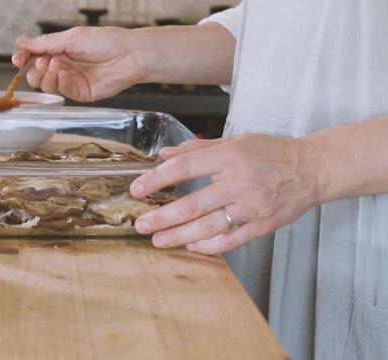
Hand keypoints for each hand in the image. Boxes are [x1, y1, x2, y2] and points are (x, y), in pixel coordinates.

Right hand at [12, 27, 143, 101]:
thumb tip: (21, 41)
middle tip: (41, 61)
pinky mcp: (80, 94)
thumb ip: (45, 43)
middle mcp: (63, 67)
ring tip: (56, 64)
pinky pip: (61, 91)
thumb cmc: (106, 41)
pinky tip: (65, 72)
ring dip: (46, 75)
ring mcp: (71, 81)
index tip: (18, 59)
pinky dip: (59, 81)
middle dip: (34, 69)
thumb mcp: (71, 37)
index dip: (23, 59)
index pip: (34, 57)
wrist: (129, 55)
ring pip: (46, 85)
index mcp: (59, 50)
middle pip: (36, 75)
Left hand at [130, 134, 323, 254]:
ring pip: (210, 225)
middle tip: (142, 224)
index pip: (185, 167)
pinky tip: (192, 247)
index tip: (137, 188)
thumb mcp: (235, 142)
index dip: (157, 179)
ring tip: (159, 240)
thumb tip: (164, 154)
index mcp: (230, 156)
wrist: (313, 168)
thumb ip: (198, 149)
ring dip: (180, 235)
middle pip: (193, 203)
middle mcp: (240, 181)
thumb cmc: (272, 153)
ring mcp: (252, 205)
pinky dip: (211, 246)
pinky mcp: (264, 224)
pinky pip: (233, 239)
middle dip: (163, 216)